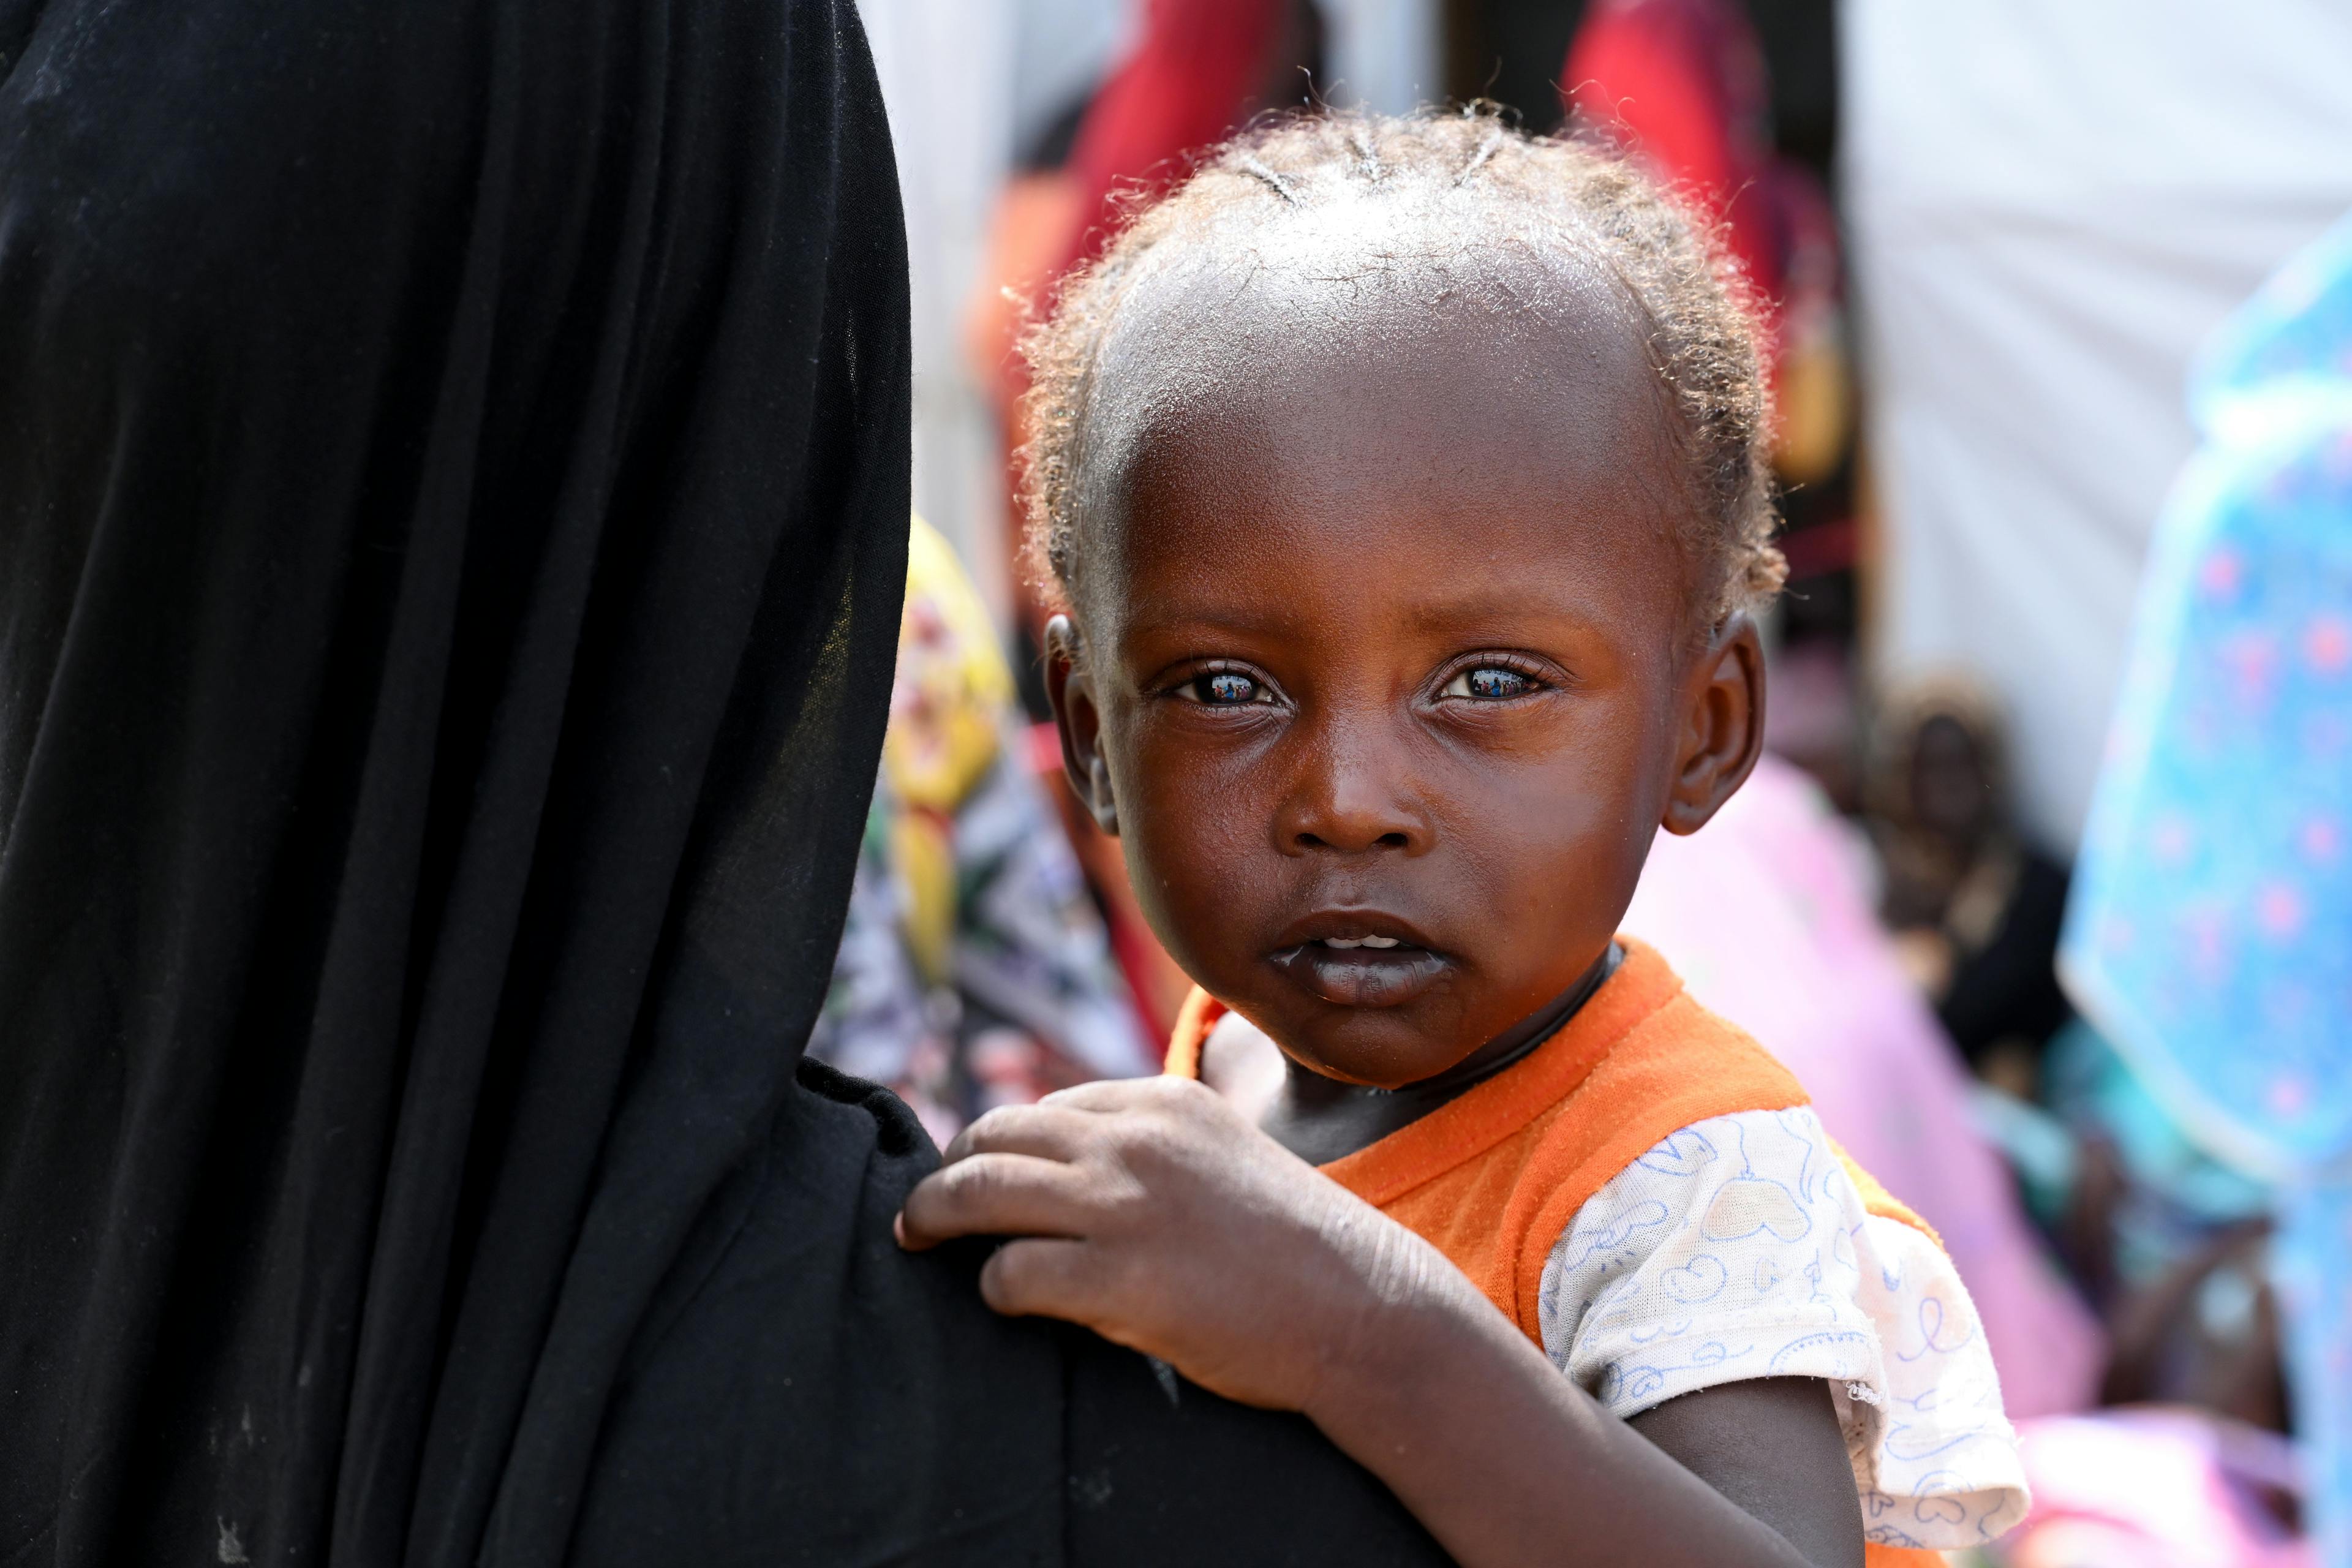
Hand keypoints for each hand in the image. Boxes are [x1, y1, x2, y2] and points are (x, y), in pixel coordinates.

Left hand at [896, 1076, 1452, 1413]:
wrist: (1361, 1307)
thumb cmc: (1298, 1244)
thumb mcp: (1226, 1152)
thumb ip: (1157, 1144)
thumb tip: (1076, 1153)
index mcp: (1161, 1102)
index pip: (1047, 1108)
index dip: (1001, 1139)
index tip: (978, 1166)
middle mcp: (1134, 1141)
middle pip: (996, 1137)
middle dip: (949, 1169)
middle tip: (924, 1203)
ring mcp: (1123, 1208)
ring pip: (981, 1193)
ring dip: (935, 1215)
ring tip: (915, 1235)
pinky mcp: (1117, 1281)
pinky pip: (1010, 1274)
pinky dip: (992, 1286)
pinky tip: (1001, 1298)